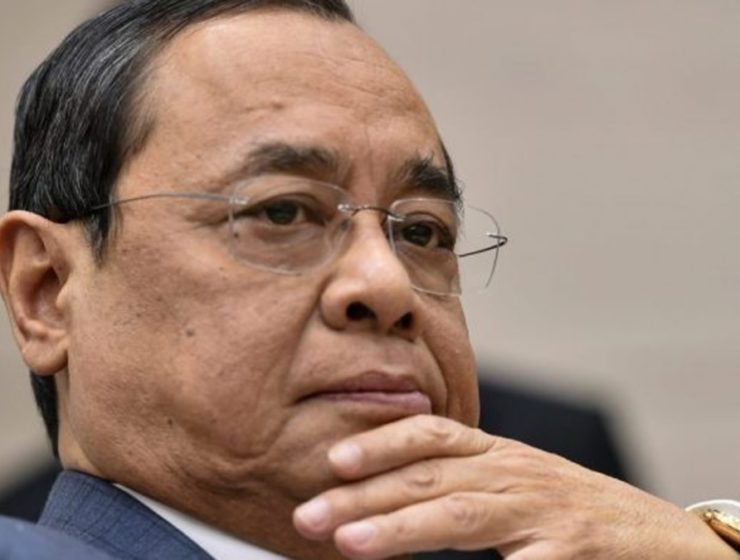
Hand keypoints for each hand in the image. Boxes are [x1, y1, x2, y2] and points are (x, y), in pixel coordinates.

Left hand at [293, 415, 736, 558]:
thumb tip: (388, 490)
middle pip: (429, 477)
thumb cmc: (570, 510)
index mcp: (498, 455)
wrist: (656, 537)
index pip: (431, 435)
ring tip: (347, 541)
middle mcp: (514, 473)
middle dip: (363, 494)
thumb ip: (460, 481)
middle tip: (308, 515)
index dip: (380, 442)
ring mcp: (542, 511)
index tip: (333, 460)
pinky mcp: (570, 550)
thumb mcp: (514, 481)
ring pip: (460, 513)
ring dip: (398, 526)